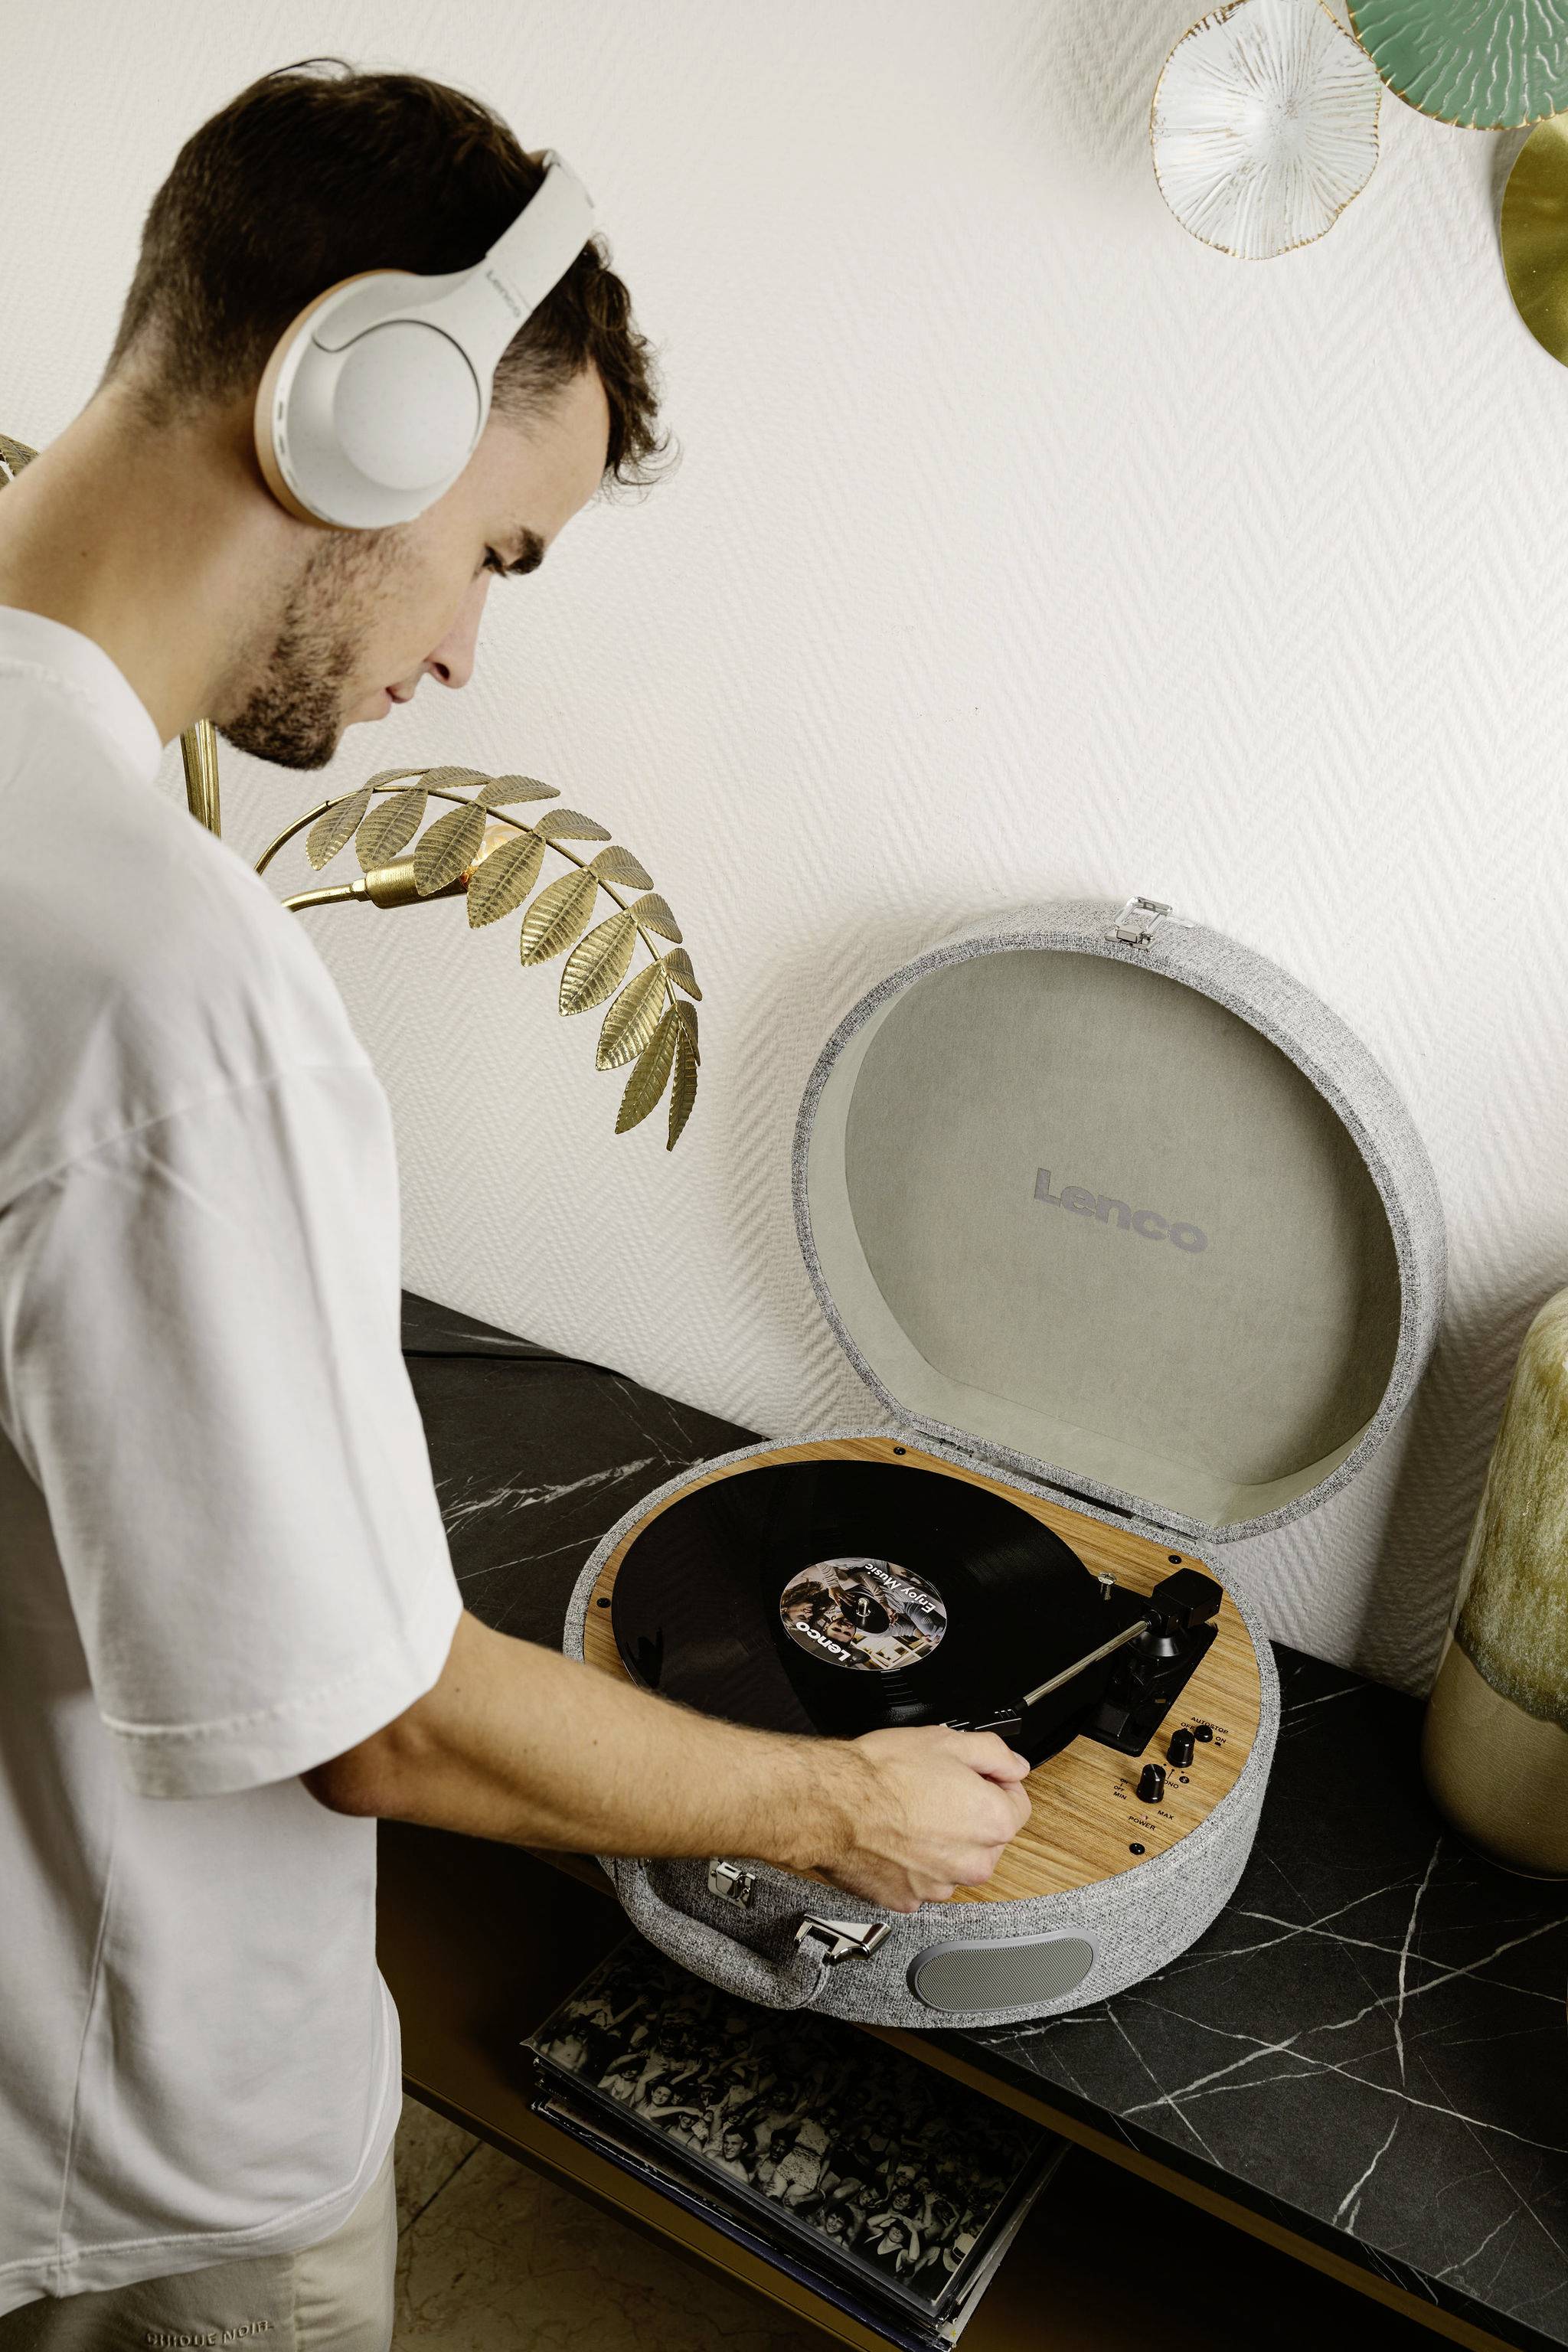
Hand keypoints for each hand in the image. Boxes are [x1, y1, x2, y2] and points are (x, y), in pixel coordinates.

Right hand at [811, 1726, 1032, 1912]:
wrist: (832, 1803)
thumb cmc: (883, 1774)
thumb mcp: (948, 1741)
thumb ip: (994, 1753)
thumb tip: (1014, 1765)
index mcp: (993, 1822)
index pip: (1018, 1804)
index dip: (995, 1782)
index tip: (975, 1776)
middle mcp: (973, 1863)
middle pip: (986, 1837)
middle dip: (969, 1815)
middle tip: (935, 1790)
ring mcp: (939, 1886)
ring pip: (953, 1861)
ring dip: (941, 1842)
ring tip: (909, 1814)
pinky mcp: (907, 1900)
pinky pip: (921, 1880)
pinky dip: (911, 1864)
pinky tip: (894, 1838)